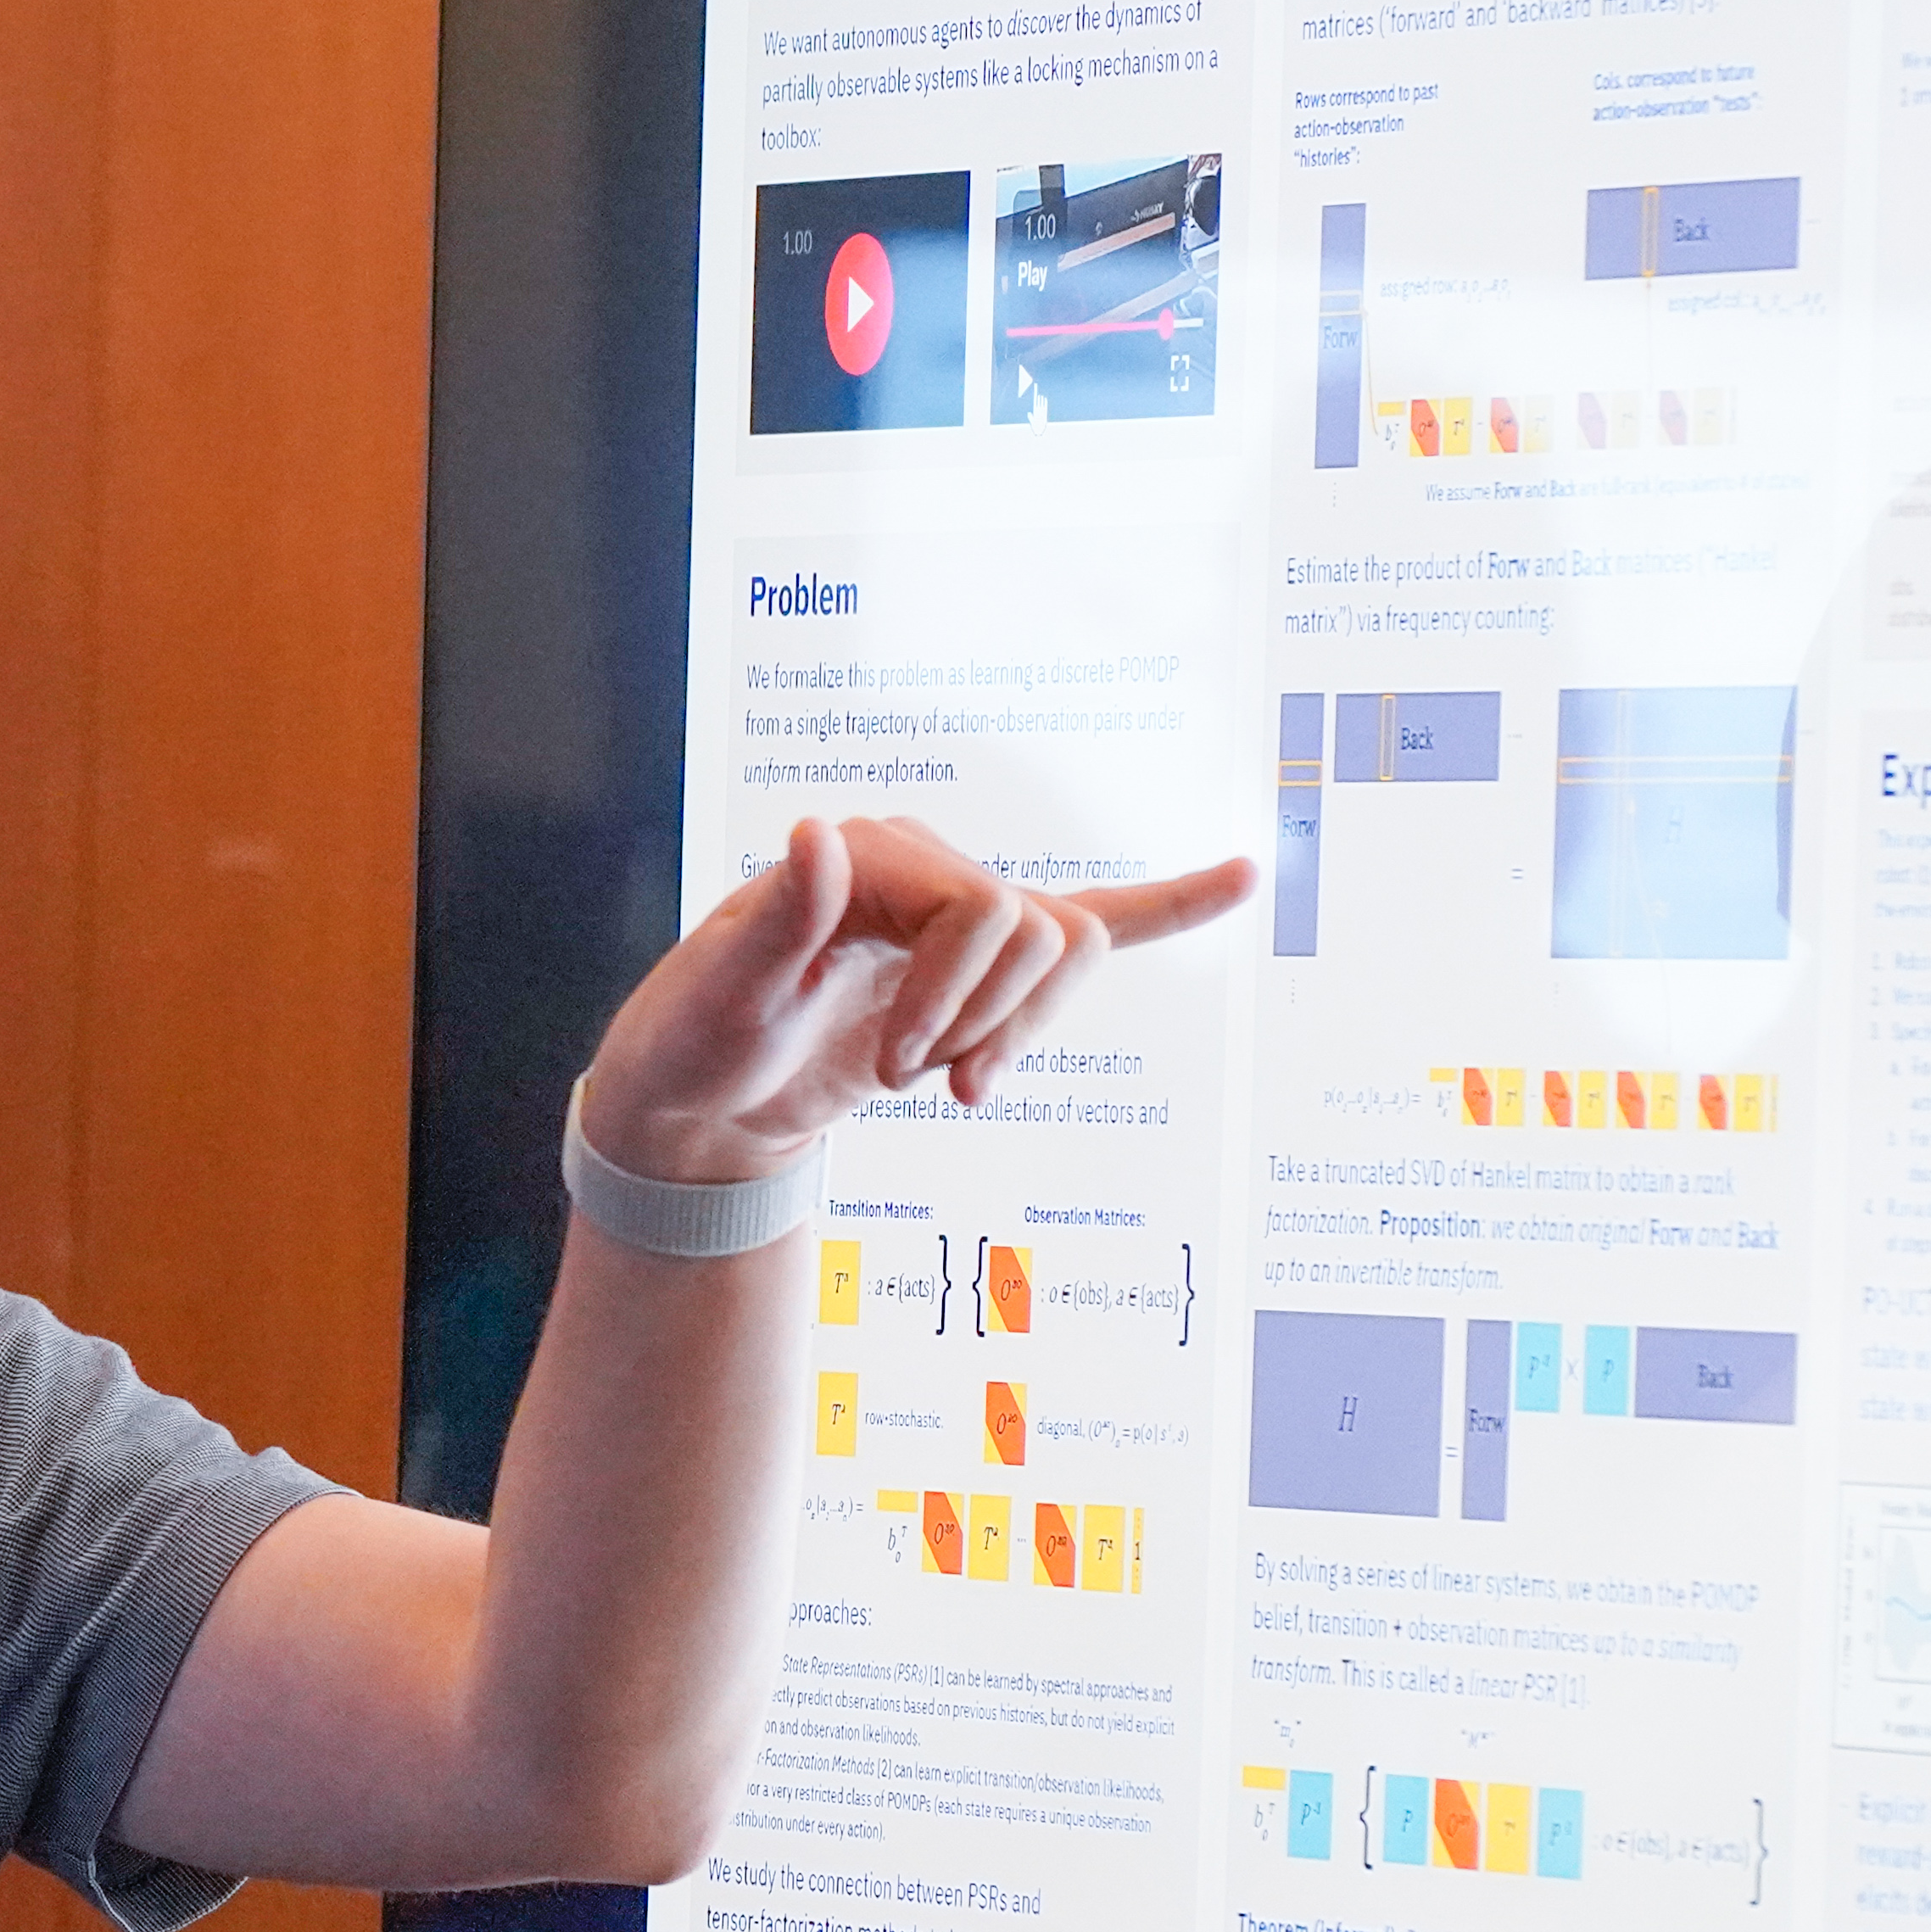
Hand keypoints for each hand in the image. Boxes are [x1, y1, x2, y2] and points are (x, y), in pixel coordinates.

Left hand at [579, 813, 1257, 1183]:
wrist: (690, 1099)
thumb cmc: (690, 1045)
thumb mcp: (718, 996)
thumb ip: (775, 919)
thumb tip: (816, 832)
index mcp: (865, 859)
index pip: (987, 910)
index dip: (959, 999)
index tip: (899, 1072)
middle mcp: (920, 869)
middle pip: (1041, 928)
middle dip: (993, 1019)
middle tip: (905, 1079)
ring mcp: (953, 915)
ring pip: (1069, 948)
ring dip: (1023, 1029)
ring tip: (949, 1082)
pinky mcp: (976, 968)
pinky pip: (1090, 920)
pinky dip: (1167, 904)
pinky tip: (1240, 876)